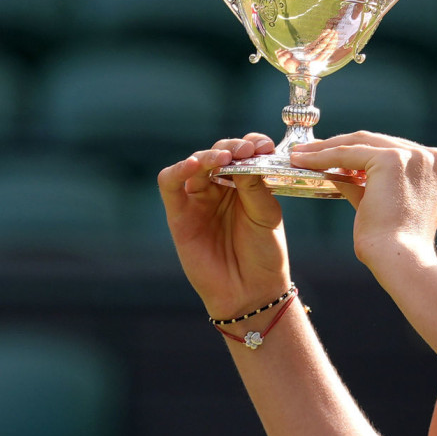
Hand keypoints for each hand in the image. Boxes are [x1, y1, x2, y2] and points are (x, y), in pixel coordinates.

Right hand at [157, 135, 295, 319]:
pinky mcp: (179, 214)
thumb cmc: (263, 254)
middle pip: (219, 152)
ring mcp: (198, 199)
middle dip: (232, 147)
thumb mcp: (266, 216)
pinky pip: (170, 184)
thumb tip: (243, 158)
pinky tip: (195, 165)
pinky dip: (179, 170)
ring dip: (209, 155)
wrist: (251, 292)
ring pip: (195, 163)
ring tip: (225, 157)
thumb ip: (255, 187)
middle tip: (246, 150)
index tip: (266, 146)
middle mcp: (220, 186)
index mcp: (245, 183)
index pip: (245, 151)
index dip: (253, 143)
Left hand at [285, 132, 436, 272]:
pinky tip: (302, 160)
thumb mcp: (379, 204)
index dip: (358, 151)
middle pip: (375, 142)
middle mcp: (430, 157)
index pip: (389, 150)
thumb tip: (336, 172)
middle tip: (308, 151)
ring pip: (360, 143)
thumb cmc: (392, 245)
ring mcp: (414, 156)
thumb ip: (363, 185)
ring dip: (326, 148)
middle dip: (339, 145)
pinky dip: (322, 155)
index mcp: (435, 168)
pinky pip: (348, 153)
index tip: (332, 154)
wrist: (400, 260)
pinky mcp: (393, 159)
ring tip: (299, 155)